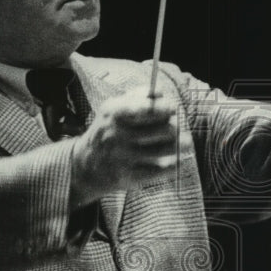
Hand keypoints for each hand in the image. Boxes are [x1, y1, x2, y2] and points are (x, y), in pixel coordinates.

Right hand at [71, 88, 192, 204]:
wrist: (85, 167)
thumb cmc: (107, 132)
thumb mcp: (113, 109)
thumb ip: (137, 97)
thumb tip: (162, 93)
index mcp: (114, 112)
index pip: (147, 108)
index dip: (165, 108)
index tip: (173, 109)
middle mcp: (117, 135)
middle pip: (165, 129)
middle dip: (175, 127)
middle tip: (175, 128)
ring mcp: (123, 157)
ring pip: (168, 148)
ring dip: (182, 145)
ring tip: (185, 143)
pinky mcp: (129, 177)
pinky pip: (163, 170)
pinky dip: (174, 164)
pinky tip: (176, 161)